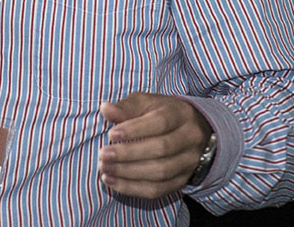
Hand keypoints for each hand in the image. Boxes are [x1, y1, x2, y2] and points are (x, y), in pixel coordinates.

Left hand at [97, 93, 212, 198]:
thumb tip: (106, 109)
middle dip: (128, 154)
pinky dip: (132, 188)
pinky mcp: (182, 180)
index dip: (135, 130)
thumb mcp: (145, 103)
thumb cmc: (160, 113)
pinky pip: (158, 190)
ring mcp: (189, 162)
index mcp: (180, 114)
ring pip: (160, 172)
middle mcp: (190, 138)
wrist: (191, 130)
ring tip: (104, 168)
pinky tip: (112, 181)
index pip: (160, 122)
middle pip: (161, 149)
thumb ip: (126, 107)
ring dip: (128, 173)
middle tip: (103, 155)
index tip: (111, 134)